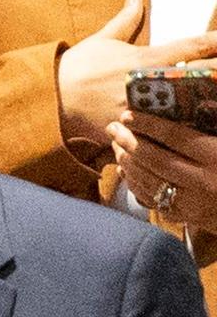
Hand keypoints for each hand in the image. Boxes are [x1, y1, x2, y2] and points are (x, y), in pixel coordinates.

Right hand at [58, 0, 216, 153]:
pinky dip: (180, 131)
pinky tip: (195, 132)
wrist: (50, 98)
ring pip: (187, 108)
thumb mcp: (101, 40)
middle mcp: (148, 83)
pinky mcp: (133, 129)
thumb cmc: (77, 67)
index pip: (192, 46)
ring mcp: (143, 108)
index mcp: (145, 58)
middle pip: (199, 78)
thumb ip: (125, 19)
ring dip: (206, 104)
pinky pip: (163, 132)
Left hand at [108, 110, 216, 231]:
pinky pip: (154, 201)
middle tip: (112, 127)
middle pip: (155, 159)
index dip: (149, 124)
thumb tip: (204, 98)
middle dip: (128, 141)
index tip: (128, 115)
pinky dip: (137, 186)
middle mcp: (203, 180)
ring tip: (116, 146)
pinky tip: (128, 173)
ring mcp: (193, 203)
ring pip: (149, 181)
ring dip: (128, 163)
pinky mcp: (189, 218)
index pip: (176, 136)